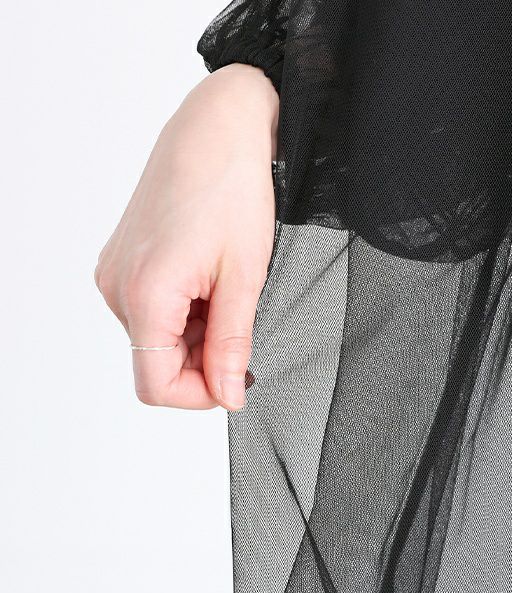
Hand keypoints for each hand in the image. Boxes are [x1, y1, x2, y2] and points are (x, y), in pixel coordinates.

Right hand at [95, 63, 278, 409]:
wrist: (217, 128)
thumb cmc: (233, 188)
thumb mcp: (245, 278)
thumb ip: (232, 345)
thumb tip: (228, 395)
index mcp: (145, 295)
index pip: (157, 387)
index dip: (202, 395)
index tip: (237, 379)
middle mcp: (117, 287)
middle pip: (157, 364)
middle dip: (205, 360)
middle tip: (243, 325)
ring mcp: (116, 273)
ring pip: (157, 340)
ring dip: (197, 335)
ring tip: (228, 291)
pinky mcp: (123, 262)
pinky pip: (152, 311)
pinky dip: (185, 313)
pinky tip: (210, 282)